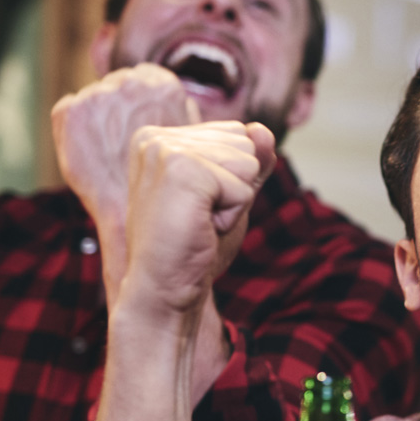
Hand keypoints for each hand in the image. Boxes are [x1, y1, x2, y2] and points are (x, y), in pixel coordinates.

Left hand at [52, 65, 199, 234]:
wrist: (133, 212)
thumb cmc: (164, 181)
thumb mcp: (188, 140)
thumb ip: (183, 113)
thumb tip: (183, 100)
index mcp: (164, 86)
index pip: (148, 78)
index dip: (145, 101)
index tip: (144, 121)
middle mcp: (131, 84)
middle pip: (121, 83)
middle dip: (120, 105)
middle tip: (123, 138)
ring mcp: (98, 96)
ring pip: (95, 96)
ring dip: (98, 114)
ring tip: (108, 147)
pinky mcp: (70, 112)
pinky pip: (68, 109)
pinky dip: (74, 127)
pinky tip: (91, 149)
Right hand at [119, 122, 276, 321]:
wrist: (164, 289)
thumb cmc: (193, 245)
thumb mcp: (230, 194)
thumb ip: (250, 160)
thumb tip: (263, 131)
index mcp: (159, 137)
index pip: (235, 133)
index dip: (232, 178)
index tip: (199, 204)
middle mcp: (155, 137)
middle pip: (244, 143)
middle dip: (236, 188)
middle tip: (200, 217)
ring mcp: (165, 150)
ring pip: (247, 162)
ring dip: (234, 201)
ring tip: (200, 221)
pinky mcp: (182, 170)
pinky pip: (243, 186)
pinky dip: (232, 214)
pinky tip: (202, 227)